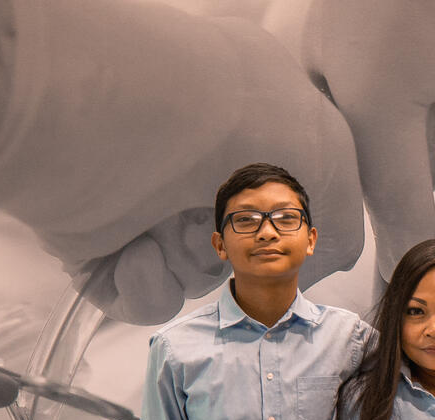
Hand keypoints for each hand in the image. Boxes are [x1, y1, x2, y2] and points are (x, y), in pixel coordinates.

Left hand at [0, 2, 363, 324]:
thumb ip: (341, 214)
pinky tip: (139, 251)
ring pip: (193, 271)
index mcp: (247, 111)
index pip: (280, 189)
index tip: (296, 225)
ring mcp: (140, 189)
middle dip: (243, 245)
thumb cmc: (224, 111)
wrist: (110, 117)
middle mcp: (191, 147)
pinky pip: (140, 293)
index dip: (291, 217)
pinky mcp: (92, 232)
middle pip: (242, 238)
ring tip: (171, 225)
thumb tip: (331, 256)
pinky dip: (146, 287)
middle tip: (229, 223)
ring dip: (191, 263)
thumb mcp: (325, 153)